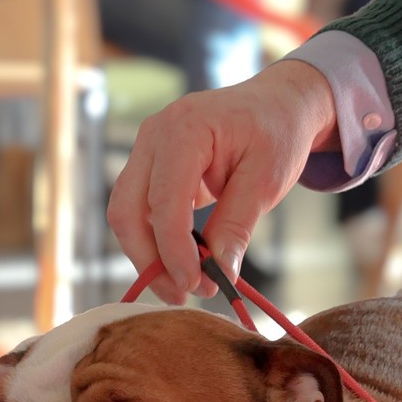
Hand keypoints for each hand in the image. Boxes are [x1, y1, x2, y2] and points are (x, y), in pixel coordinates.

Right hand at [107, 60, 338, 304]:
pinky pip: (138, 213)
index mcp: (185, 128)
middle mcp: (154, 135)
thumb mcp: (266, 181)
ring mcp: (146, 150)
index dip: (173, 250)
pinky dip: (155, 243)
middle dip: (150, 260)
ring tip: (185, 287)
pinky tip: (181, 265)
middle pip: (128, 210)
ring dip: (149, 257)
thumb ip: (237, 226)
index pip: (163, 201)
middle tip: (183, 295)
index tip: (193, 285)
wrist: (275, 106)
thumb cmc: (275, 134)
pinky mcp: (149, 168)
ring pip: (126, 216)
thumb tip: (218, 275)